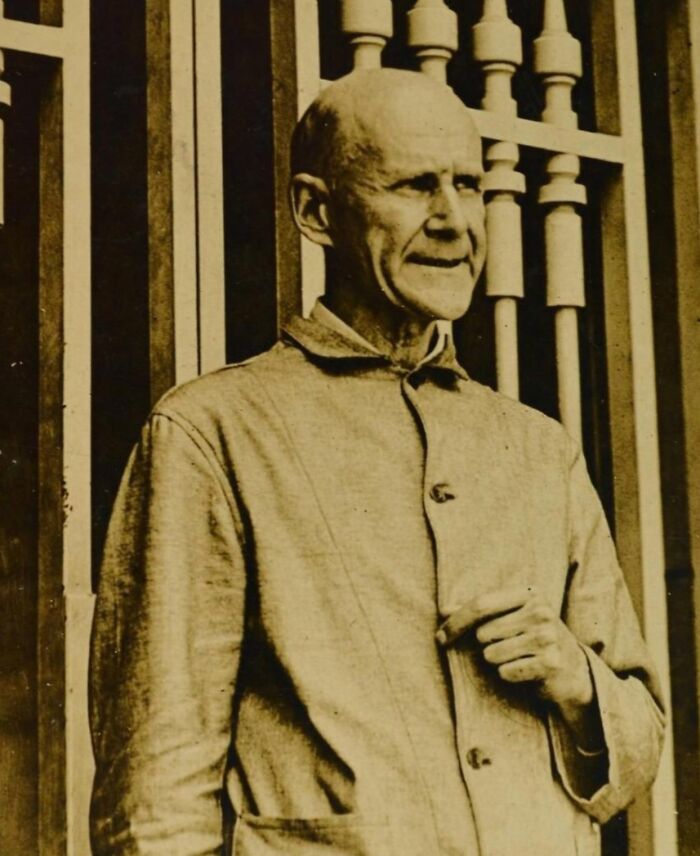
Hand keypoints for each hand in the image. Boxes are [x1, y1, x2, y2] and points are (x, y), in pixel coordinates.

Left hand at [437, 586, 592, 710]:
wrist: (574, 669)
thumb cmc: (533, 638)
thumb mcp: (511, 618)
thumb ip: (479, 612)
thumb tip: (443, 610)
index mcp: (529, 594)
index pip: (481, 604)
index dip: (456, 622)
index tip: (439, 637)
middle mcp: (540, 612)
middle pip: (483, 633)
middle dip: (486, 645)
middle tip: (507, 647)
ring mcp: (547, 637)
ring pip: (492, 654)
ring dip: (498, 661)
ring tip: (518, 658)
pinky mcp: (550, 663)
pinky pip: (506, 672)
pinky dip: (509, 674)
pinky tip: (526, 670)